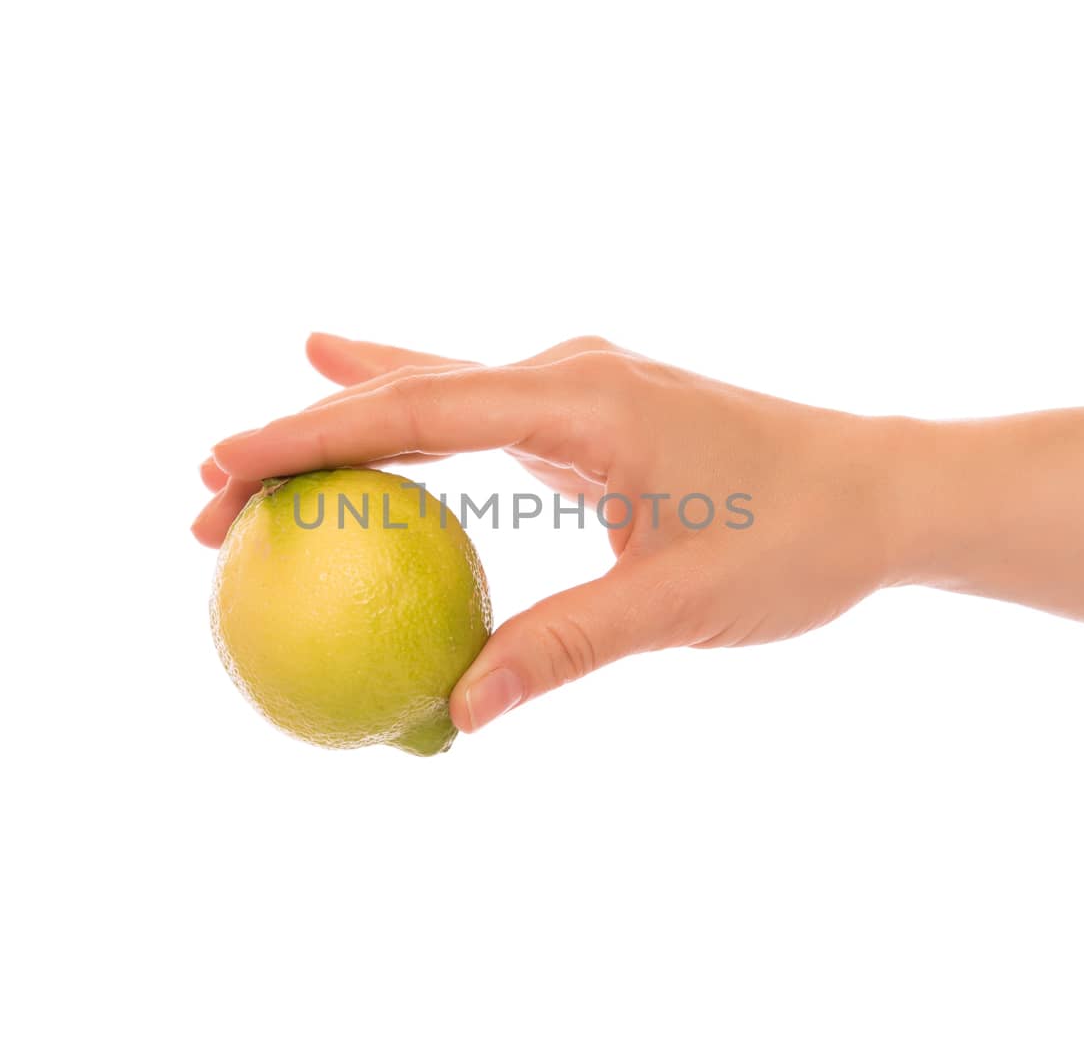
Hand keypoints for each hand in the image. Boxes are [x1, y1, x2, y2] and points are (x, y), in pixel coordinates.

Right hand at [195, 334, 917, 732]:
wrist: (880, 488)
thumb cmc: (797, 540)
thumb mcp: (677, 604)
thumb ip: (562, 647)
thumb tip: (456, 709)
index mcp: (582, 402)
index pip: (415, 414)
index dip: (309, 439)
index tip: (220, 466)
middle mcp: (568, 374)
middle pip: (403, 396)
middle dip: (300, 439)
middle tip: (203, 494)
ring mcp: (577, 384)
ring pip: (430, 391)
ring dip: (342, 425)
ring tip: (247, 453)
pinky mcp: (588, 408)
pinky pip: (471, 409)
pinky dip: (404, 417)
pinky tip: (356, 382)